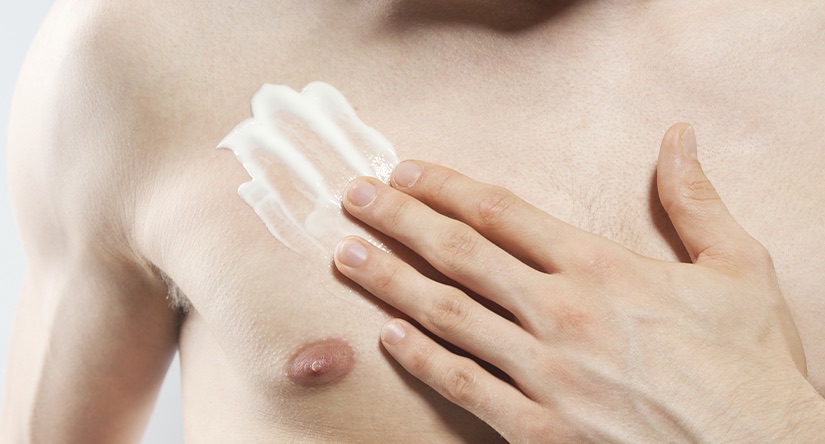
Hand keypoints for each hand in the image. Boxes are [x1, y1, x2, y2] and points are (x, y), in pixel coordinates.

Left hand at [333, 123, 824, 442]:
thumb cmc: (751, 369)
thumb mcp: (739, 269)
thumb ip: (696, 201)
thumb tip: (680, 139)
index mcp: (603, 268)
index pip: (503, 213)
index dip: (446, 187)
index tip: (406, 172)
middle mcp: (563, 313)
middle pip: (460, 254)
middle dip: (399, 221)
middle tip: (353, 199)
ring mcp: (547, 373)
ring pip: (449, 316)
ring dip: (391, 283)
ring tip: (347, 257)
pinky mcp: (540, 429)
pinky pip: (466, 387)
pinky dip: (423, 360)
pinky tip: (389, 339)